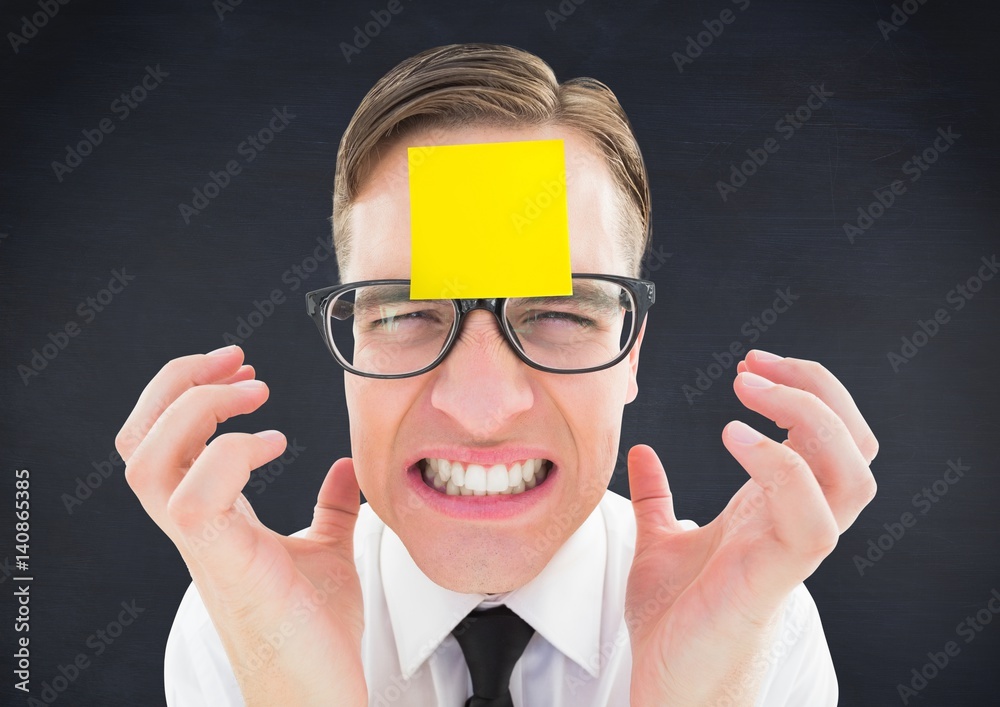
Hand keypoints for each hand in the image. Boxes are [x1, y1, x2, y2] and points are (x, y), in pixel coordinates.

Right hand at [118, 346, 365, 705]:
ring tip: (254, 391)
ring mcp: (204, 545)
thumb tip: (342, 468)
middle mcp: (195, 527)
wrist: (320, 693)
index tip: (241, 363)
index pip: (162, 440)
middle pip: (138, 440)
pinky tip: (277, 444)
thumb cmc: (317, 631)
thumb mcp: (327, 550)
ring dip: (196, 408)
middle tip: (238, 359)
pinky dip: (230, 454)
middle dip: (179, 382)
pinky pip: (195, 497)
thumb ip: (329, 509)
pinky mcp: (226, 564)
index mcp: (213, 517)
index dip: (187, 391)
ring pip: (147, 461)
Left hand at [625, 351, 877, 705]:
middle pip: (856, 445)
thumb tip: (644, 453)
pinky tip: (734, 437)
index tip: (749, 365)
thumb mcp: (659, 539)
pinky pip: (809, 517)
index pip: (830, 437)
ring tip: (750, 389)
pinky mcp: (774, 576)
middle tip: (754, 365)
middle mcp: (797, 522)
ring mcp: (791, 548)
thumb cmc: (674, 618)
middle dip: (816, 388)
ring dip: (809, 416)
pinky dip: (781, 466)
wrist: (667, 681)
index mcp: (776, 509)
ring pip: (854, 475)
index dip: (803, 388)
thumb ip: (657, 496)